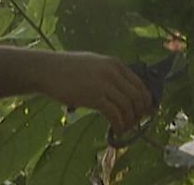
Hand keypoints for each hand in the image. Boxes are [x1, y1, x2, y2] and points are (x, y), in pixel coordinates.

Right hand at [35, 51, 154, 132]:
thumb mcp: (95, 64)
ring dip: (129, 122)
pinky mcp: (94, 97)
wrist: (47, 69)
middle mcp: (113, 72)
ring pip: (128, 107)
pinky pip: (115, 114)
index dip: (146, 101)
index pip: (140, 85)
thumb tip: (125, 93)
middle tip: (134, 123)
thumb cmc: (68, 69)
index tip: (145, 113)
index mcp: (115, 64)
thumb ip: (111, 75)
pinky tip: (116, 130)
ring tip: (123, 128)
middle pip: (138, 97)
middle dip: (139, 113)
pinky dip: (119, 125)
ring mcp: (104, 84)